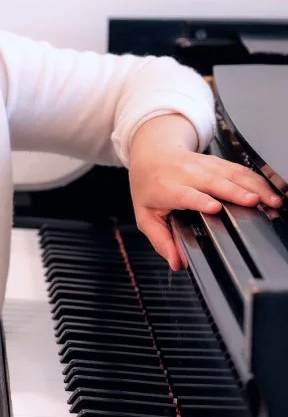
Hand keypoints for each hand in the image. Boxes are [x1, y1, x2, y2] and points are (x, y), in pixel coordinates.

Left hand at [129, 115, 281, 270]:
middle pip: (213, 182)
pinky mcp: (216, 162)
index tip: (214, 208)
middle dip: (235, 192)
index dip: (200, 200)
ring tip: (270, 200)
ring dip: (253, 185)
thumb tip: (176, 262)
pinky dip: (256, 179)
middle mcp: (187, 174)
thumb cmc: (149, 186)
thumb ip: (160, 240)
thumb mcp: (146, 216)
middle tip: (254, 202)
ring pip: (231, 173)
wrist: (152, 154)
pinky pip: (239, 169)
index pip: (185, 194)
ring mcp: (203, 165)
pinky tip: (269, 190)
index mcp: (168, 188)